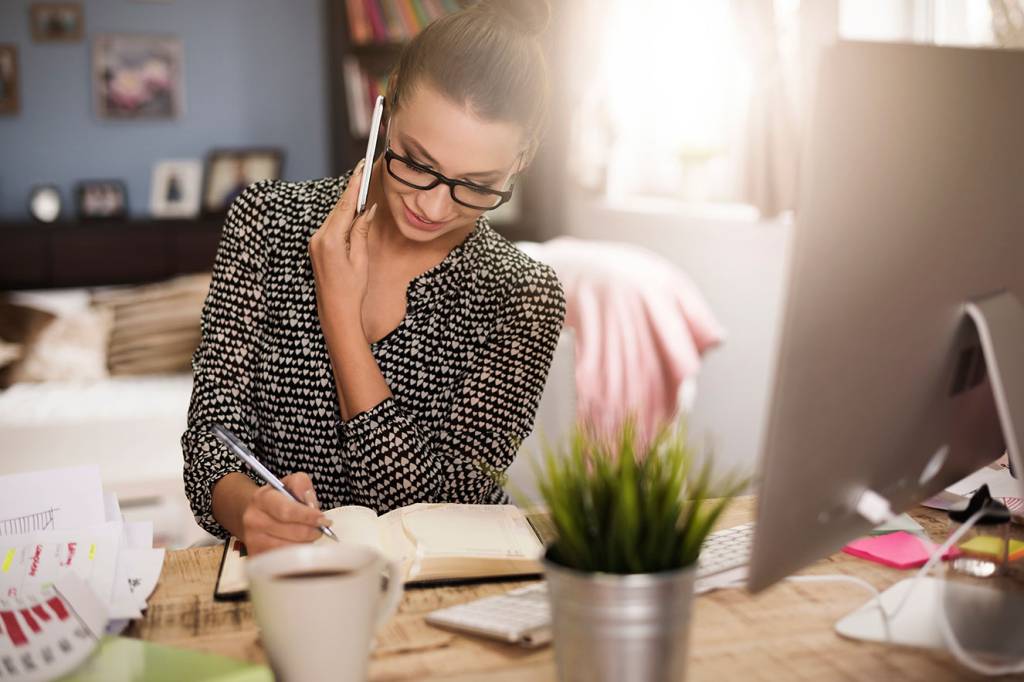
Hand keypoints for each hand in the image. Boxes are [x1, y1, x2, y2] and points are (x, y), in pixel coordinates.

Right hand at [240, 472, 331, 554]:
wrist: (256, 515)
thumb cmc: (279, 500)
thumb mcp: (290, 484)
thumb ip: (302, 485)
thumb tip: (311, 504)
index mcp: (262, 499)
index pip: (287, 511)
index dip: (308, 517)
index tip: (324, 520)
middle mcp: (254, 520)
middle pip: (292, 532)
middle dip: (312, 531)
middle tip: (320, 529)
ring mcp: (253, 541)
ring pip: (290, 549)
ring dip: (306, 544)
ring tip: (308, 537)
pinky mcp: (257, 557)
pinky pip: (284, 562)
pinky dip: (297, 556)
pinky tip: (299, 547)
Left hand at [309, 161, 377, 325]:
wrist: (336, 311)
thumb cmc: (351, 289)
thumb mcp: (360, 258)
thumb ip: (361, 230)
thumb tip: (367, 209)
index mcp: (330, 240)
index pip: (344, 205)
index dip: (354, 185)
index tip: (360, 168)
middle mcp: (318, 238)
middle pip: (338, 208)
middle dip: (352, 191)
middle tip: (363, 172)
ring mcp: (315, 243)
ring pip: (334, 216)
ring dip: (348, 205)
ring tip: (362, 189)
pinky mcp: (316, 247)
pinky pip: (331, 226)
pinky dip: (342, 218)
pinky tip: (352, 211)